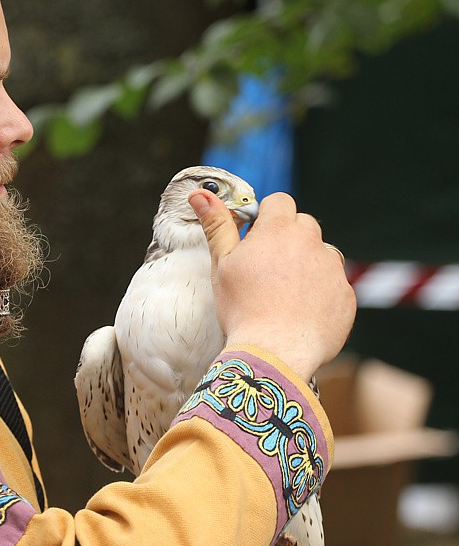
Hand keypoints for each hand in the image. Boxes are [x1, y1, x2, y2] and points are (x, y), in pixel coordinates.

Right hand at [188, 190, 355, 381]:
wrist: (276, 352)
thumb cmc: (242, 307)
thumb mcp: (222, 264)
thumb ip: (216, 225)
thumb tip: (199, 193)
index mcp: (279, 229)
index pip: (280, 201)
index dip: (267, 216)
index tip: (255, 237)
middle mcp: (312, 242)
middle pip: (303, 224)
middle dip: (288, 238)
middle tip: (266, 268)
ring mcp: (333, 269)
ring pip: (321, 254)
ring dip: (306, 264)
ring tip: (284, 293)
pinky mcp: (346, 295)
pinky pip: (334, 284)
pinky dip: (320, 293)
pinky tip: (300, 312)